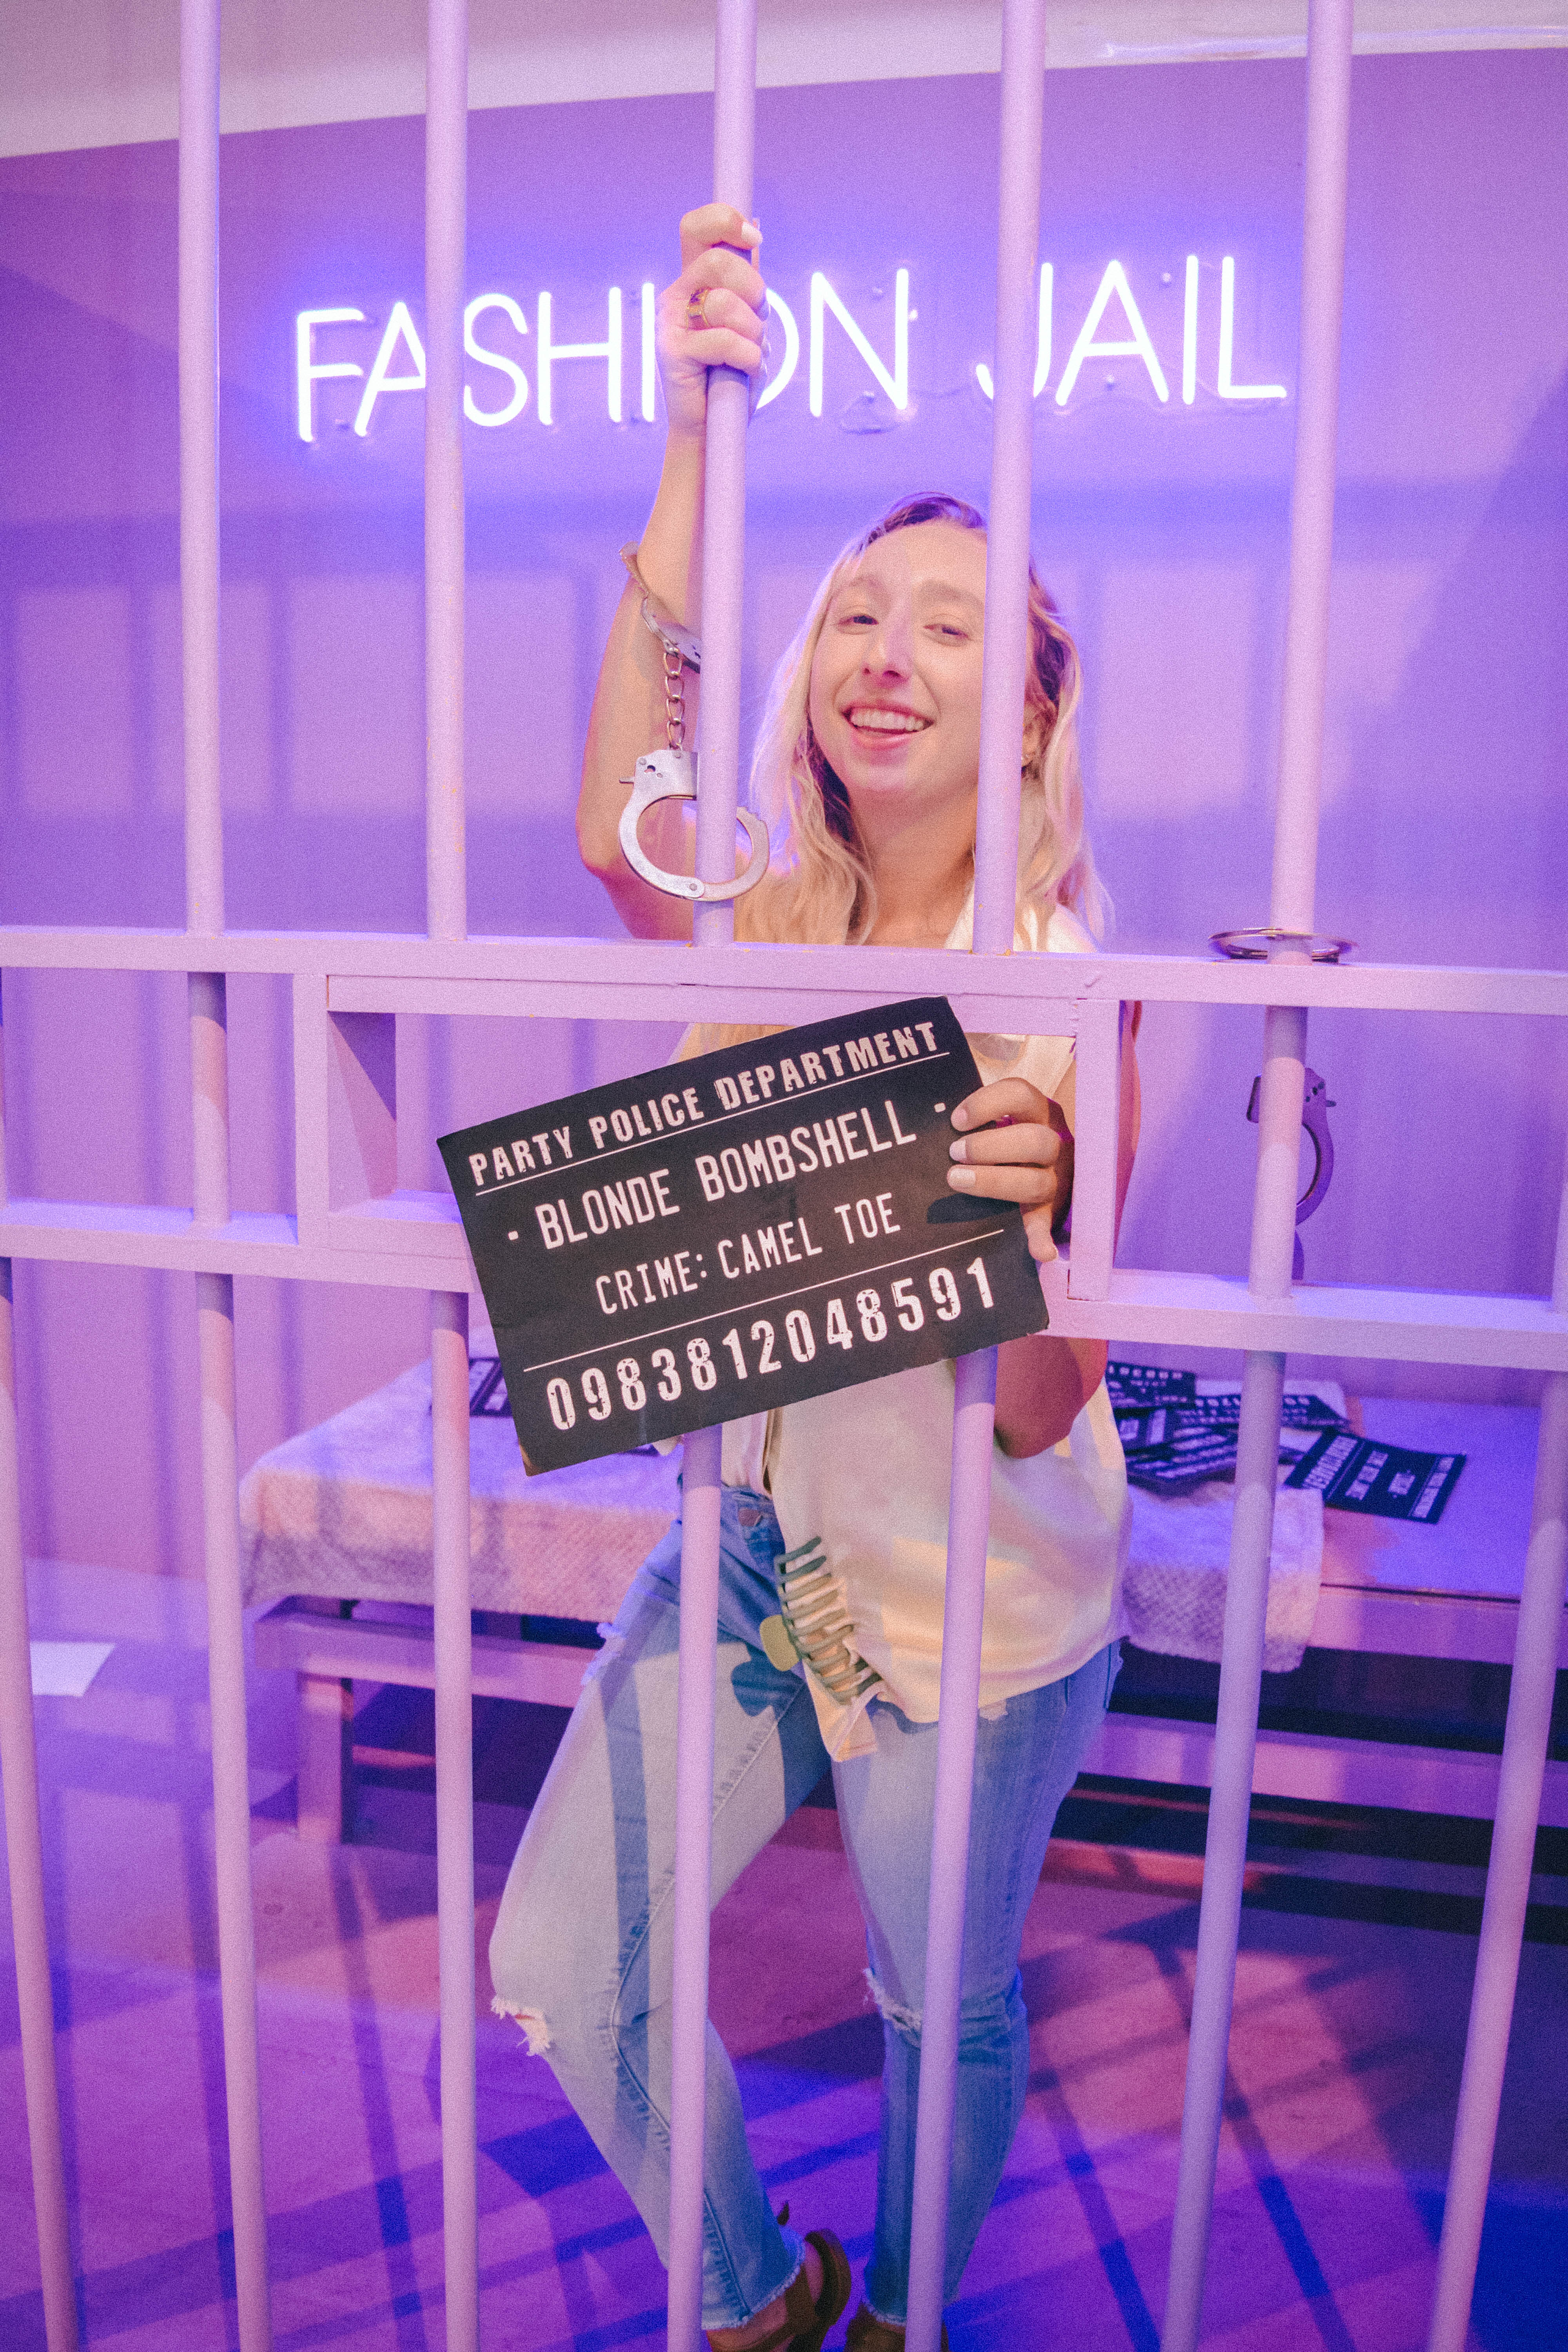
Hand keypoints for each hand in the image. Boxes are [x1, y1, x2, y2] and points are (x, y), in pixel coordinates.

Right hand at [659, 205, 767, 438]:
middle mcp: (677, 295)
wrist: (711, 429)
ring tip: (749, 355)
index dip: (725, 221)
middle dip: (754, 291)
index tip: (754, 241)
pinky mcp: (671, 352)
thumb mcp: (747, 323)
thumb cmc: (732, 376)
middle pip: (720, 260)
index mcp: (694, 282)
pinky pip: (725, 341)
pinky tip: (745, 373)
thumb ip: (746, 283)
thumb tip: (753, 230)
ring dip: (753, 333)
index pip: (696, 227)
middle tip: (758, 320)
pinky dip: (749, 360)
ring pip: (725, 302)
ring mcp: (669, 322)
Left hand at [947, 1078, 1073, 1263]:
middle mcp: (1055, 1141)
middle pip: (1035, 1141)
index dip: (987, 1104)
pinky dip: (1043, 1238)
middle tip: (954, 1153)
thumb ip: (979, 1117)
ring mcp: (1056, 1177)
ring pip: (1038, 1181)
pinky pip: (1049, 1224)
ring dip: (995, 1182)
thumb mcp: (1005, 1118)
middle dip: (989, 1147)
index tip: (956, 1120)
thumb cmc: (1009, 1137)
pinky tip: (1040, 1251)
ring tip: (957, 1180)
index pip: (1021, 1094)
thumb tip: (937, 1122)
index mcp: (1039, 1112)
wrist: (1050, 1168)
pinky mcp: (1051, 1209)